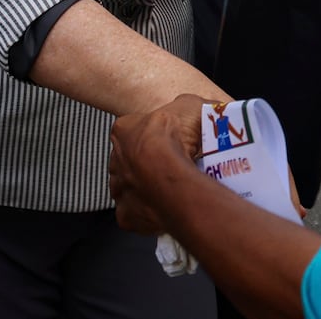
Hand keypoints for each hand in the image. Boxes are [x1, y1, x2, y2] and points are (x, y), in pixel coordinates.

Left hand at [109, 94, 209, 233]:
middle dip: (148, 165)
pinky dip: (150, 215)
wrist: (172, 179)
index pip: (134, 131)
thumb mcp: (190, 106)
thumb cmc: (176, 141)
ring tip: (173, 192)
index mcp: (124, 130)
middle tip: (173, 170)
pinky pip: (136, 215)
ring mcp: (119, 189)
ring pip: (131, 188)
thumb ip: (189, 107)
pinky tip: (167, 211)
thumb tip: (205, 109)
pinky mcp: (126, 215)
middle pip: (131, 161)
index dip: (154, 138)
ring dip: (148, 190)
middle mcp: (116, 159)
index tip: (172, 144)